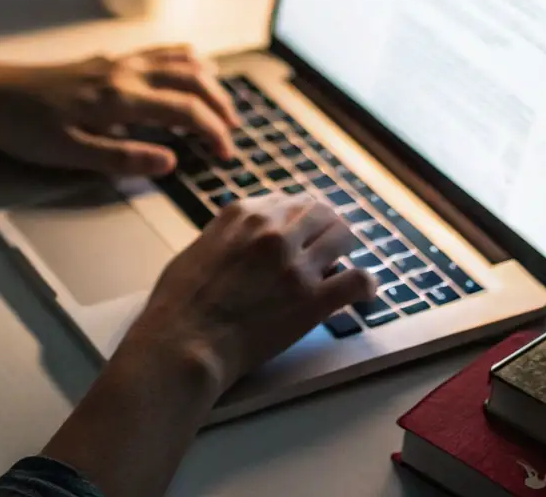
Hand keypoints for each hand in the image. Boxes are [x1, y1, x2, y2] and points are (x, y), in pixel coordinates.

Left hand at [0, 44, 238, 176]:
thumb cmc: (23, 128)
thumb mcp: (69, 154)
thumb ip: (122, 158)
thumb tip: (169, 162)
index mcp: (120, 99)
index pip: (186, 111)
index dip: (214, 133)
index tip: (225, 156)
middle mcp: (126, 73)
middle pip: (193, 80)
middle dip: (221, 106)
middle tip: (232, 134)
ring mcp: (118, 63)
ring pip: (180, 61)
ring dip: (209, 82)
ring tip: (223, 105)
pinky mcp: (107, 60)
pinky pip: (159, 52)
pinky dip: (186, 60)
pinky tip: (191, 68)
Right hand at [119, 194, 377, 395]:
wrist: (183, 344)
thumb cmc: (178, 304)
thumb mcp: (197, 249)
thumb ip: (227, 235)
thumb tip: (241, 239)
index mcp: (243, 214)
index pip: (289, 201)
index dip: (299, 218)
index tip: (303, 230)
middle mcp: (273, 231)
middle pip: (321, 212)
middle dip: (326, 228)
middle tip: (328, 246)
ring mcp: (295, 264)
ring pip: (344, 236)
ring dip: (345, 250)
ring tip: (343, 265)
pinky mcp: (312, 299)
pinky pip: (357, 280)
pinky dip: (366, 286)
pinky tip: (365, 293)